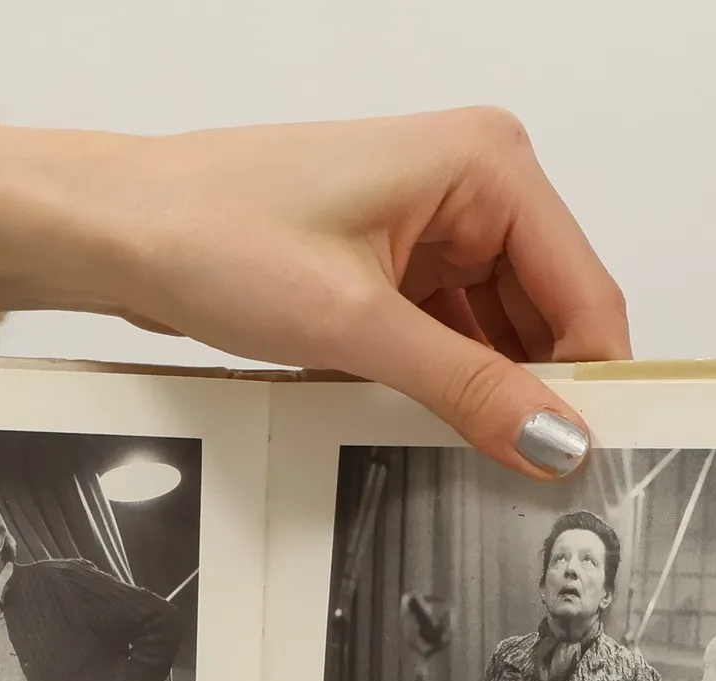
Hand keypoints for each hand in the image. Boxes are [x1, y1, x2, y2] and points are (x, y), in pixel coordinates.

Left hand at [0, 113, 628, 475]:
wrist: (122, 228)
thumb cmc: (215, 231)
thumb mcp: (354, 327)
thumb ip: (467, 388)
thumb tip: (555, 440)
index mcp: (488, 165)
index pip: (586, 294)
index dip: (593, 386)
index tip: (589, 468)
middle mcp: (474, 186)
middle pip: (550, 319)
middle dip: (535, 396)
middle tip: (524, 480)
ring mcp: (436, 227)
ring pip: (501, 339)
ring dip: (484, 396)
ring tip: (455, 447)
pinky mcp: (397, 266)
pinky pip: (453, 340)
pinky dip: (445, 386)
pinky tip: (421, 421)